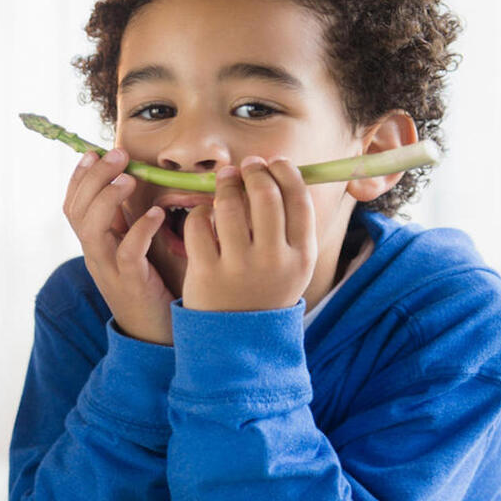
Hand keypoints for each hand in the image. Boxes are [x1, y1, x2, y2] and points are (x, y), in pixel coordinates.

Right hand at [65, 149, 174, 344]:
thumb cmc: (151, 286)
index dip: (79, 177)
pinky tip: (157, 215)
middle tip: (117, 154)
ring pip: (92, 229)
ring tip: (129, 179)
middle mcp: (94, 255)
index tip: (94, 152)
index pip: (73, 205)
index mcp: (93, 244)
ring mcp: (109, 270)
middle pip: (78, 211)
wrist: (155, 334)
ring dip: (108, 198)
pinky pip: (127, 253)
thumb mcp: (133, 248)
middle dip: (95, 177)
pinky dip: (140, 230)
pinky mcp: (130, 283)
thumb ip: (129, 221)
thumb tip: (136, 183)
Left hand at [182, 156, 316, 311]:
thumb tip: (280, 172)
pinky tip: (204, 214)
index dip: (285, 172)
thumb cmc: (265, 289)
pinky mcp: (207, 272)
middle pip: (265, 195)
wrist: (239, 339)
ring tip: (224, 179)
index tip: (273, 162)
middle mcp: (274, 259)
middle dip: (254, 171)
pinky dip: (200, 212)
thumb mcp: (292, 264)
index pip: (299, 199)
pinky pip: (199, 225)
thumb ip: (292, 226)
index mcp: (301, 254)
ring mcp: (239, 267)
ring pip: (230, 205)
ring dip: (225, 184)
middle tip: (246, 166)